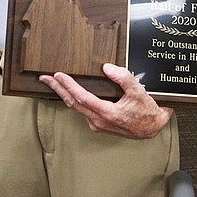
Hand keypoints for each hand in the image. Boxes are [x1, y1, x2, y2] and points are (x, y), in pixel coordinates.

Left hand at [40, 63, 171, 138]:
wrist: (152, 128)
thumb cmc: (147, 111)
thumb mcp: (138, 91)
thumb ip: (123, 78)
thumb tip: (107, 68)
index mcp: (107, 113)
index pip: (82, 97)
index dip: (68, 86)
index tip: (57, 75)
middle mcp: (99, 121)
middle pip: (73, 103)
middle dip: (57, 89)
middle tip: (44, 78)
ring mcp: (98, 124)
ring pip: (76, 108)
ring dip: (64, 94)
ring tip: (53, 83)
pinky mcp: (99, 124)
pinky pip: (82, 111)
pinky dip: (74, 100)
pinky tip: (70, 93)